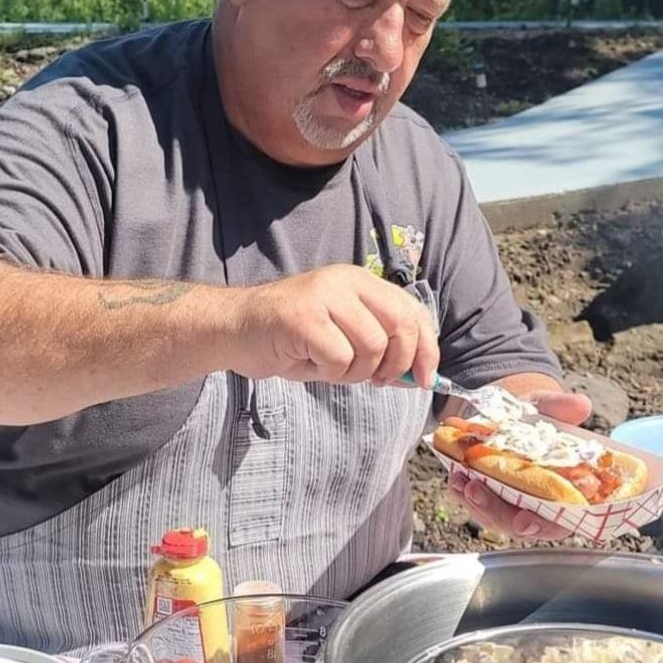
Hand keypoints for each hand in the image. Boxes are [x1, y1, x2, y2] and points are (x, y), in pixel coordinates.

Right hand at [230, 265, 440, 387]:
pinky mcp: (304, 317)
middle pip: (401, 325)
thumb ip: (380, 349)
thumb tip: (418, 375)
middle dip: (398, 363)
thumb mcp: (343, 337)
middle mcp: (347, 281)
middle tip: (379, 381)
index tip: (425, 378)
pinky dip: (330, 372)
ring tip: (331, 368)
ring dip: (357, 371)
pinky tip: (311, 364)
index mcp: (361, 282)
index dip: (427, 348)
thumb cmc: (290, 338)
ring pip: (372, 345)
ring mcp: (325, 296)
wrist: (235, 329)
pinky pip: (340, 357)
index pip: (413, 311)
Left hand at [447, 385, 594, 543]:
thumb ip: (564, 408)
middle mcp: (541, 508)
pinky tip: (456, 476)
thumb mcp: (550, 408)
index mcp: (568, 495)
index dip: (542, 525)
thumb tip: (580, 405)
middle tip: (476, 490)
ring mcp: (513, 507)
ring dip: (476, 503)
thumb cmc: (540, 419)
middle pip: (519, 524)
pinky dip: (464, 492)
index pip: (557, 521)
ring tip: (460, 479)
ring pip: (495, 518)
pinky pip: (477, 503)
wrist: (514, 416)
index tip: (524, 520)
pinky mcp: (491, 499)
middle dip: (496, 512)